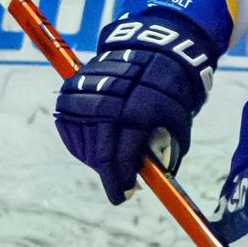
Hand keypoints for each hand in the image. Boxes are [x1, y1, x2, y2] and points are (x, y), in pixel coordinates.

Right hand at [54, 14, 215, 204]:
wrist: (150, 50)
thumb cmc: (169, 91)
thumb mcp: (177, 120)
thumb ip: (167, 151)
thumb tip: (154, 180)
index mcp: (139, 111)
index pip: (121, 156)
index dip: (121, 181)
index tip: (123, 196)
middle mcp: (109, 102)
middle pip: (99, 154)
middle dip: (110, 175)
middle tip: (119, 186)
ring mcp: (87, 95)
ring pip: (83, 143)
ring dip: (95, 158)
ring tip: (111, 161)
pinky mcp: (72, 89)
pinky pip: (69, 127)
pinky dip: (81, 141)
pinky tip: (96, 142)